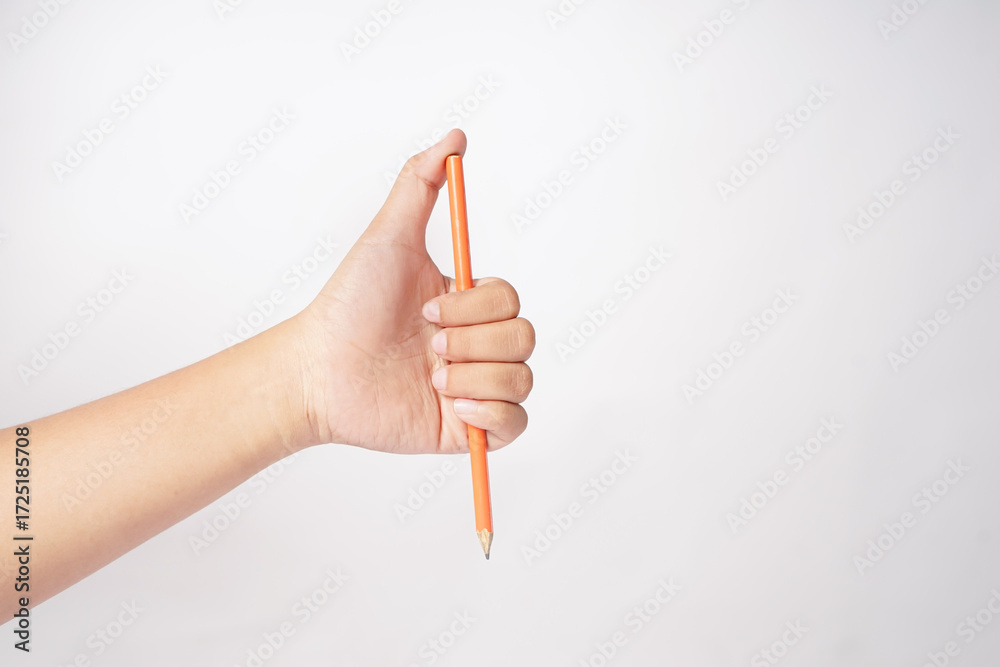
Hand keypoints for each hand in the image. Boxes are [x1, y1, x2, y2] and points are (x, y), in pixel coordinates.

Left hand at [296, 129, 534, 453]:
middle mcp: (476, 343)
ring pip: (521, 378)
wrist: (320, 369)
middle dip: (470, 340)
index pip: (510, 299)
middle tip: (425, 346)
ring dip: (472, 376)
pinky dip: (491, 414)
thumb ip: (421, 183)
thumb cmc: (349, 303)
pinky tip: (452, 405)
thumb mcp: (389, 235)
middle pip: (524, 337)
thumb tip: (457, 138)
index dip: (474, 305)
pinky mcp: (469, 429)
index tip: (426, 310)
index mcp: (467, 303)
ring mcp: (475, 387)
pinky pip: (515, 423)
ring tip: (428, 378)